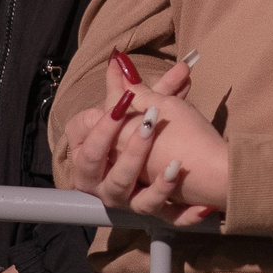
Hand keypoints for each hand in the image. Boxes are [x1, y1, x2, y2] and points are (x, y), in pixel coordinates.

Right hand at [63, 52, 217, 226]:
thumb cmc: (159, 137)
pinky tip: (190, 191)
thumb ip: (133, 90)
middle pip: (96, 167)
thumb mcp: (147, 111)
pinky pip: (160, 213)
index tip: (120, 105)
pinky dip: (175, 204)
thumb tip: (118, 59)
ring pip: (126, 192)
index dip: (98, 126)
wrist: (191, 169)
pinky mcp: (155, 212)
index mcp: (95, 157)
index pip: (82, 142)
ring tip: (175, 163)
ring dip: (147, 173)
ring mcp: (128, 200)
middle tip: (149, 123)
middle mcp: (104, 182)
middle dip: (121, 144)